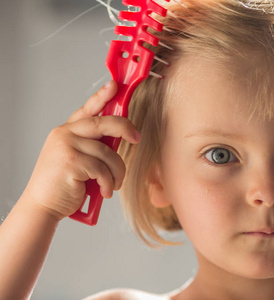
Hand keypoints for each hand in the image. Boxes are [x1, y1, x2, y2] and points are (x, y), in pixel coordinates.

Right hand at [21, 81, 140, 220]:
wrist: (43, 206)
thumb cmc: (63, 185)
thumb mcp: (77, 159)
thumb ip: (93, 146)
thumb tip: (120, 139)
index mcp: (66, 132)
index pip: (87, 110)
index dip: (102, 96)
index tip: (115, 85)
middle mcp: (64, 135)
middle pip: (103, 123)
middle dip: (125, 128)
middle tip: (137, 138)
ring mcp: (66, 147)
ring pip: (108, 152)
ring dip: (117, 173)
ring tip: (114, 185)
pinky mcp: (71, 162)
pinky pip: (103, 169)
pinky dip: (109, 183)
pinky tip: (105, 192)